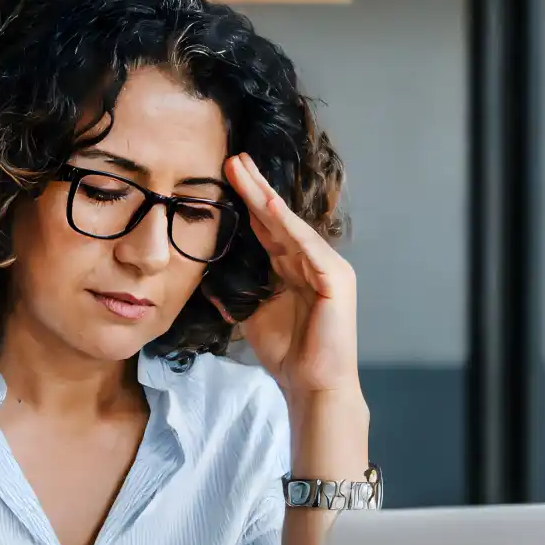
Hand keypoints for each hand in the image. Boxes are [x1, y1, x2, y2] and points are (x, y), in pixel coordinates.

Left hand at [211, 153, 359, 397]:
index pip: (268, 230)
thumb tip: (208, 281)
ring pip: (291, 225)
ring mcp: (328, 268)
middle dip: (254, 188)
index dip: (247, 204)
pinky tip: (268, 205)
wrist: (312, 385)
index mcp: (295, 270)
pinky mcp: (336, 279)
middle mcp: (314, 262)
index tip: (224, 178)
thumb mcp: (251, 316)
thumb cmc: (288, 355)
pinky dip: (287, 224)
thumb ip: (235, 295)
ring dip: (265, 197)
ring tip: (243, 171)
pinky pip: (307, 245)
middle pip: (278, 219)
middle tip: (233, 158)